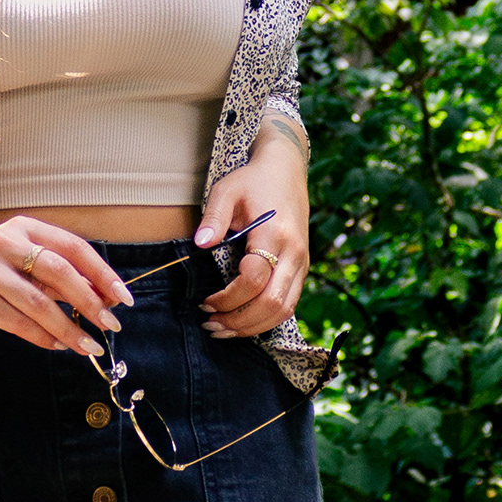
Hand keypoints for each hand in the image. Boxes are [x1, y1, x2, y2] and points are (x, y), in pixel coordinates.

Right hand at [0, 218, 131, 358]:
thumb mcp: (29, 268)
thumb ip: (64, 278)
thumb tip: (108, 299)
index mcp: (24, 228)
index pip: (73, 247)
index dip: (101, 273)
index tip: (123, 297)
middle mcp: (3, 242)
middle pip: (58, 271)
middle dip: (90, 302)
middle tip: (111, 324)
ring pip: (39, 303)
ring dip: (70, 328)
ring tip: (90, 345)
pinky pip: (20, 323)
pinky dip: (44, 337)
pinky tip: (60, 346)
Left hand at [193, 127, 309, 339]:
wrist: (286, 171)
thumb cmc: (252, 180)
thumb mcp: (227, 189)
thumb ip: (213, 217)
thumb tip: (200, 245)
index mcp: (275, 234)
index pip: (254, 279)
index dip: (228, 298)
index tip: (205, 301)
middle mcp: (294, 253)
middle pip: (271, 303)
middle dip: (239, 321)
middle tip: (210, 325)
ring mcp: (302, 263)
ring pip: (284, 310)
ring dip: (253, 327)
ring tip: (223, 330)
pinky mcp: (302, 269)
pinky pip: (289, 305)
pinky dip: (265, 320)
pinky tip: (242, 322)